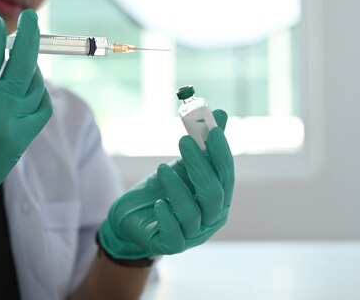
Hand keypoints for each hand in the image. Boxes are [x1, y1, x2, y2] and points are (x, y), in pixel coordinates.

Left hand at [98, 110, 234, 259]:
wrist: (134, 217)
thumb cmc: (164, 189)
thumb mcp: (182, 165)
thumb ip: (202, 144)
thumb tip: (218, 113)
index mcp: (219, 197)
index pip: (225, 175)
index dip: (220, 153)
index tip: (210, 131)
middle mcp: (211, 218)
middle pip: (213, 194)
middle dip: (200, 166)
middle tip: (184, 141)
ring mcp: (193, 234)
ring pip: (193, 213)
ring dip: (178, 188)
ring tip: (162, 168)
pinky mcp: (171, 245)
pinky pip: (174, 234)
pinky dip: (167, 217)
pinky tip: (158, 201)